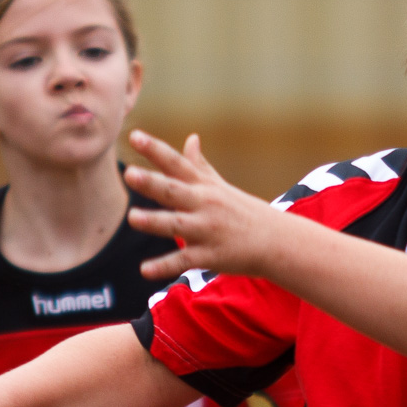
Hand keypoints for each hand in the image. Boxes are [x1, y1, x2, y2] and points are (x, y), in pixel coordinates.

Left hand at [123, 130, 287, 280]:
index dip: (154, 150)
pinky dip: (165, 267)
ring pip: (177, 225)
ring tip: (132, 217)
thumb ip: (199, 164)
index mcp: (204, 186)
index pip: (176, 163)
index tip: (134, 136)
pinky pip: (184, 261)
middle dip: (152, 183)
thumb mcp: (220, 185)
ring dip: (155, 221)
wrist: (277, 241)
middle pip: (174, 191)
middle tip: (129, 173)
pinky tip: (144, 270)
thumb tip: (191, 137)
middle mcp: (204, 204)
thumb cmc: (244, 212)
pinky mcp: (210, 256)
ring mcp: (207, 230)